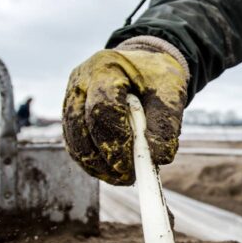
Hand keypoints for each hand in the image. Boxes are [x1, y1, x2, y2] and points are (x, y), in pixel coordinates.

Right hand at [63, 45, 187, 184]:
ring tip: (122, 178)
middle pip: (80, 125)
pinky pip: (74, 144)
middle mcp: (81, 81)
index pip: (102, 107)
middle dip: (104, 157)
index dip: (116, 140)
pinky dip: (91, 162)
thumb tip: (158, 158)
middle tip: (128, 177)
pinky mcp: (70, 114)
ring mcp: (71, 97)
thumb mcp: (171, 93)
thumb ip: (167, 123)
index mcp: (105, 67)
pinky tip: (111, 172)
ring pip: (74, 139)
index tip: (133, 164)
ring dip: (96, 165)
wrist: (142, 64)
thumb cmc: (157, 77)